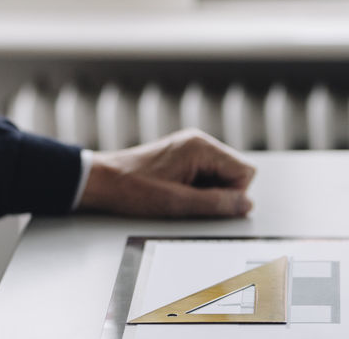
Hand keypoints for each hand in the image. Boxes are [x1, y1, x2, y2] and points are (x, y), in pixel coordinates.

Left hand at [77, 129, 255, 217]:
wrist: (101, 181)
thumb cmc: (132, 188)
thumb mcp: (178, 203)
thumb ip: (217, 203)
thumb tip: (246, 205)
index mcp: (200, 146)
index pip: (245, 171)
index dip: (233, 194)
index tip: (207, 203)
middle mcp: (198, 143)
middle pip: (235, 173)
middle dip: (221, 193)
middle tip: (191, 200)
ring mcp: (190, 149)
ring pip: (221, 177)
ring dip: (208, 192)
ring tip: (179, 196)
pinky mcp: (182, 158)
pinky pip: (206, 177)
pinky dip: (197, 189)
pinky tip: (177, 193)